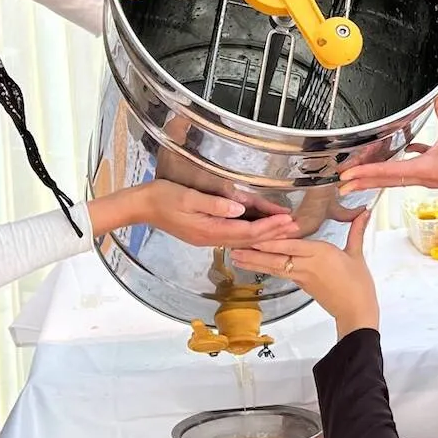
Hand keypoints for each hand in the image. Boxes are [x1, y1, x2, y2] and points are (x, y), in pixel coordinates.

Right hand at [128, 181, 299, 247]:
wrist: (142, 207)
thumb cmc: (164, 197)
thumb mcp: (188, 197)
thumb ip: (214, 204)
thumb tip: (238, 209)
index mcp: (209, 230)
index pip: (247, 231)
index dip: (269, 227)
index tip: (287, 221)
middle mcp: (211, 238)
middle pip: (249, 239)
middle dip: (273, 234)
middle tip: (296, 228)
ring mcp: (208, 238)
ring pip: (243, 241)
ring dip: (264, 236)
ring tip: (284, 230)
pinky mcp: (205, 234)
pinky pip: (233, 238)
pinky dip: (250, 235)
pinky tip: (260, 232)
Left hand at [231, 209, 379, 336]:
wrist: (356, 312)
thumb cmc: (359, 284)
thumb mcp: (357, 255)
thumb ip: (356, 231)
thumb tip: (364, 212)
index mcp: (321, 254)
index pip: (292, 245)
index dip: (272, 240)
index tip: (255, 234)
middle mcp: (308, 265)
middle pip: (277, 257)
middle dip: (255, 253)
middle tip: (233, 248)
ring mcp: (302, 277)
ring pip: (275, 268)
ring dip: (254, 262)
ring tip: (236, 257)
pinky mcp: (301, 285)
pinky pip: (281, 274)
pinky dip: (267, 269)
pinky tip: (255, 265)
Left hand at [338, 90, 437, 196]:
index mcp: (425, 170)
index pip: (387, 172)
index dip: (364, 174)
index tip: (347, 178)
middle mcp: (424, 177)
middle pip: (386, 180)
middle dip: (363, 182)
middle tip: (342, 184)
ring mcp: (431, 177)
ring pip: (397, 176)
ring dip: (379, 175)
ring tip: (362, 175)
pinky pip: (415, 167)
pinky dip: (405, 161)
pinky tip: (405, 150)